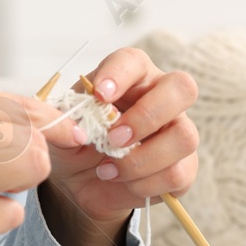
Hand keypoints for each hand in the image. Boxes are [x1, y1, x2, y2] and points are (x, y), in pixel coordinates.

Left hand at [36, 48, 199, 245]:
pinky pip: (178, 174)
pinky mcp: (183, 168)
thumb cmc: (75, 140)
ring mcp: (177, 132)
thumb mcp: (61, 125)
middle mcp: (161, 99)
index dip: (119, 74)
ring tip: (107, 169)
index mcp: (130, 77)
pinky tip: (121, 182)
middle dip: (146, 116)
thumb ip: (65, 117)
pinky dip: (143, 184)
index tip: (99, 94)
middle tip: (113, 138)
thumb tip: (77, 121)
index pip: (133, 61)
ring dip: (142, 159)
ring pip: (184, 136)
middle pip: (182, 88)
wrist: (82, 181)